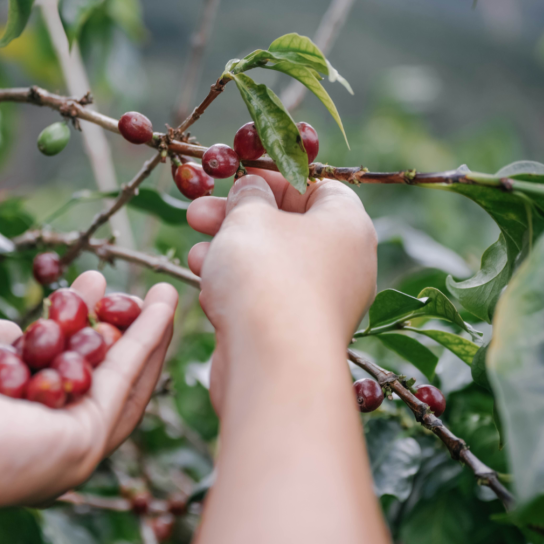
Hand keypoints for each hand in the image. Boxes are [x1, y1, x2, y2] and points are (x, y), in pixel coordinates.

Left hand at [0, 271, 176, 520]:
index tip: (87, 282)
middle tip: (137, 289)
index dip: (74, 323)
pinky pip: (123, 382)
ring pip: (119, 384)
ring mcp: (63, 448)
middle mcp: (37, 440)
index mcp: (3, 420)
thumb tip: (16, 335)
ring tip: (167, 293)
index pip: (51, 368)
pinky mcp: (84, 445)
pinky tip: (162, 305)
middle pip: (93, 379)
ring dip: (146, 336)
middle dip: (117, 329)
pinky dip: (146, 341)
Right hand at [186, 171, 375, 413]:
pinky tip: (205, 283)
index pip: (317, 187)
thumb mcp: (249, 217)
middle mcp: (346, 264)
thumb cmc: (267, 276)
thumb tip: (251, 188)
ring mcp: (324, 303)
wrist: (274, 365)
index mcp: (348, 225)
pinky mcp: (299, 335)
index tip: (236, 179)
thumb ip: (247, 194)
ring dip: (230, 253)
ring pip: (273, 265)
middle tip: (197, 212)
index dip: (274, 178)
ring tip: (195, 250)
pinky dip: (238, 287)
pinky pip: (268, 299)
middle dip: (238, 217)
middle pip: (289, 227)